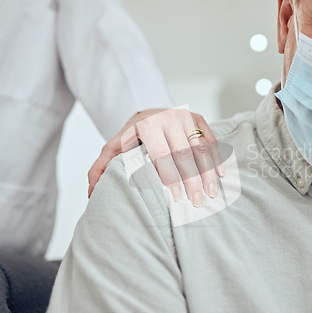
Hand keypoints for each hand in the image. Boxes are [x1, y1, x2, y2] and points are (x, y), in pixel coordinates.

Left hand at [88, 108, 224, 206]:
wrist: (149, 111)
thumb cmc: (132, 135)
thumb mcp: (114, 147)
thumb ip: (100, 167)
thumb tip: (91, 193)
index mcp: (148, 125)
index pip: (162, 154)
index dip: (170, 177)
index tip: (176, 197)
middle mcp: (169, 118)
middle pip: (185, 153)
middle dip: (193, 179)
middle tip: (196, 201)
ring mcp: (187, 117)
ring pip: (201, 148)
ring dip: (208, 173)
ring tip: (211, 194)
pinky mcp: (199, 119)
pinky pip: (211, 140)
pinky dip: (217, 159)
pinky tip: (220, 176)